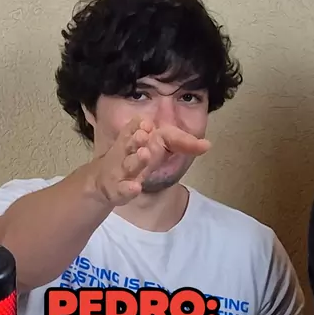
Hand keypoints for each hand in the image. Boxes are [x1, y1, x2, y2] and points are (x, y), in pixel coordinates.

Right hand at [92, 118, 209, 206]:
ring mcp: (122, 172)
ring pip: (129, 166)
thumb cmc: (139, 159)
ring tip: (145, 155)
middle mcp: (127, 153)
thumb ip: (183, 144)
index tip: (146, 124)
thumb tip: (207, 145)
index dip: (136, 126)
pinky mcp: (118, 190)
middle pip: (131, 145)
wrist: (106, 181)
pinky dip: (128, 189)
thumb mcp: (162, 146)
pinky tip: (135, 188)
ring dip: (136, 161)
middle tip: (144, 135)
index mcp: (136, 140)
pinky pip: (122, 189)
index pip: (134, 129)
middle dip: (137, 140)